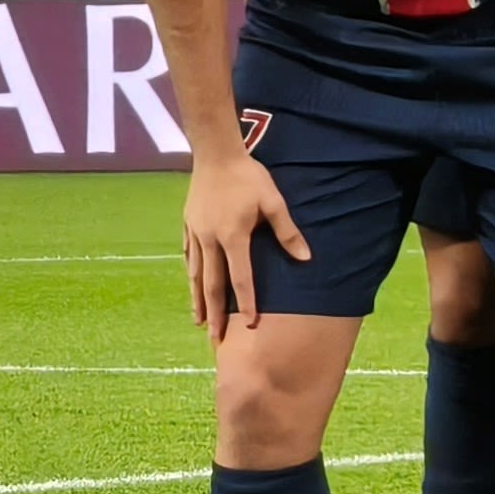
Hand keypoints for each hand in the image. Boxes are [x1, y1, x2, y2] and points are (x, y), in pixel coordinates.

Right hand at [184, 147, 308, 339]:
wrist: (215, 154)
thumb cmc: (249, 177)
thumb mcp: (274, 202)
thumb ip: (287, 232)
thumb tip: (305, 259)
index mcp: (233, 236)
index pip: (241, 278)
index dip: (247, 303)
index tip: (250, 325)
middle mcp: (210, 240)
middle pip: (213, 285)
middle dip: (215, 314)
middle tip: (215, 338)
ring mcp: (196, 233)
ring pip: (196, 274)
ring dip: (198, 300)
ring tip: (199, 321)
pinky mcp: (189, 225)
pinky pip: (189, 257)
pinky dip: (192, 275)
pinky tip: (192, 286)